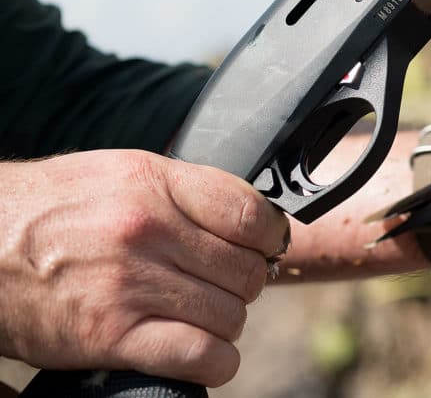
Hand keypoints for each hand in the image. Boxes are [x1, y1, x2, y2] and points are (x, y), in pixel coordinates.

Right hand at [0, 150, 289, 386]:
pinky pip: (202, 358)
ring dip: (225, 323)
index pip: (252, 214)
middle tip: (218, 285)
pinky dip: (213, 361)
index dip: (272, 237)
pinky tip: (197, 350)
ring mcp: (129, 285)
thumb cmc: (54, 208)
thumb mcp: (122, 173)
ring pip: (231, 316)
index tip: (267, 247)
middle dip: (244, 283)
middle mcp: (146, 230)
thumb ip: (187, 193)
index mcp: (154, 183)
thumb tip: (253, 220)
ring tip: (197, 314)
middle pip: (248, 271)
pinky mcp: (109, 336)